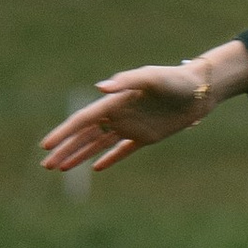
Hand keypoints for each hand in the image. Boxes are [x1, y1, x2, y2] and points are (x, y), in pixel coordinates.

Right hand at [40, 62, 216, 174]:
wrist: (201, 89)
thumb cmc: (175, 80)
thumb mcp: (152, 78)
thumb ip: (127, 81)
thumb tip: (101, 87)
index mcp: (116, 102)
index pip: (83, 120)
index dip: (64, 133)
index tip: (46, 146)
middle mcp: (119, 115)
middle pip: (85, 135)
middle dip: (65, 149)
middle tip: (46, 165)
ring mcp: (132, 126)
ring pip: (99, 144)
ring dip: (80, 155)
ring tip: (61, 169)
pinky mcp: (147, 136)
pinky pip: (122, 150)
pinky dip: (109, 158)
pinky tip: (96, 168)